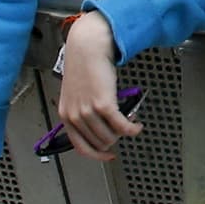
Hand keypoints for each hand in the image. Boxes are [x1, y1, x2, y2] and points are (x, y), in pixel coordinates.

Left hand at [55, 10, 143, 158]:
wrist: (88, 48)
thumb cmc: (84, 66)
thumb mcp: (77, 94)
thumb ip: (84, 112)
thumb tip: (101, 127)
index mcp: (67, 115)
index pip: (81, 147)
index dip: (97, 155)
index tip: (108, 155)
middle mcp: (75, 116)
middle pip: (99, 143)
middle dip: (114, 138)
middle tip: (122, 129)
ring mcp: (88, 112)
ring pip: (111, 137)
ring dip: (124, 133)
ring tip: (130, 123)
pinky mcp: (103, 105)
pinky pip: (122, 126)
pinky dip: (132, 128)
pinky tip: (137, 125)